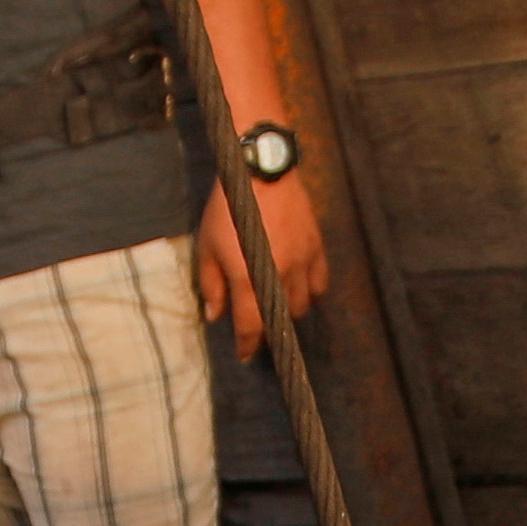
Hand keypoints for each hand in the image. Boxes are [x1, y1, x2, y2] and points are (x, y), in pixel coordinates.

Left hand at [192, 159, 321, 356]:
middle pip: (280, 319)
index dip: (247, 346)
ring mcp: (302, 262)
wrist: (259, 170)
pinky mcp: (316, 247)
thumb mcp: (207, 246)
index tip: (244, 355)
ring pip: (302, 304)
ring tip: (276, 298)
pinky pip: (320, 282)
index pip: (251, 327)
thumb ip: (211, 284)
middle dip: (268, 324)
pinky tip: (298, 283)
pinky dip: (310, 289)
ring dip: (288, 307)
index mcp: (248, 279)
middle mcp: (279, 276)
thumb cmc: (226, 208)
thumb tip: (215, 315)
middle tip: (257, 318)